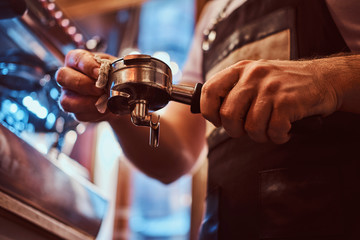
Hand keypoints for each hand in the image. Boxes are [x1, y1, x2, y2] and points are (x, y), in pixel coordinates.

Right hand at [56, 49, 116, 121]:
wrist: (120, 94)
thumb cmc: (113, 76)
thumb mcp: (114, 66)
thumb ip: (111, 68)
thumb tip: (110, 73)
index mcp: (76, 60)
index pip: (75, 58)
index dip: (87, 66)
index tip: (99, 72)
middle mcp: (67, 76)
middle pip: (62, 77)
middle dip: (84, 84)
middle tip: (100, 89)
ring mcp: (68, 95)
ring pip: (65, 100)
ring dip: (87, 103)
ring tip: (103, 101)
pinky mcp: (75, 111)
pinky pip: (79, 115)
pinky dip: (94, 114)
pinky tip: (105, 109)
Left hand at [200, 59, 338, 143]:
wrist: (324, 78)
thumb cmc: (284, 84)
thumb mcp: (255, 77)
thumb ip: (234, 91)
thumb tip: (213, 114)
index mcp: (240, 69)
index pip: (209, 90)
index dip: (209, 111)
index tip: (218, 121)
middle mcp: (253, 75)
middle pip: (228, 114)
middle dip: (235, 131)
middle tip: (248, 130)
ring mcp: (271, 88)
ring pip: (250, 127)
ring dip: (260, 136)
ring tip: (270, 128)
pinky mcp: (288, 101)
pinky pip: (273, 131)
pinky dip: (279, 137)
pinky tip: (284, 129)